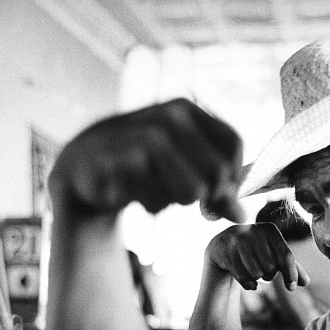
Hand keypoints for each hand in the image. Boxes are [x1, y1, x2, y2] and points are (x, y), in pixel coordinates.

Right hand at [49, 98, 244, 220]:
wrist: (85, 171)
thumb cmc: (144, 172)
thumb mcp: (185, 177)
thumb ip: (216, 193)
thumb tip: (244, 220)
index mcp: (186, 110)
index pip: (233, 143)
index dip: (234, 176)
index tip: (219, 194)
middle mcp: (165, 115)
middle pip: (215, 170)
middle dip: (208, 196)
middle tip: (190, 202)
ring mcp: (137, 133)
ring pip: (188, 187)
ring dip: (176, 200)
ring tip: (159, 199)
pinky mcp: (108, 158)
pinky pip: (146, 192)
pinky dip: (148, 203)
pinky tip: (134, 199)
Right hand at [207, 222, 309, 290]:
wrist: (223, 246)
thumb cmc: (255, 252)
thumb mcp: (274, 256)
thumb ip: (291, 268)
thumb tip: (306, 282)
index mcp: (270, 230)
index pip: (286, 256)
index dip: (291, 274)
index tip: (291, 288)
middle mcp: (253, 230)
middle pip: (271, 266)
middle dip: (270, 275)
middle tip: (265, 273)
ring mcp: (237, 239)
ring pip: (256, 272)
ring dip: (258, 279)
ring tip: (255, 274)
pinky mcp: (224, 250)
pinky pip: (242, 276)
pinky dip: (249, 285)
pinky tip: (250, 283)